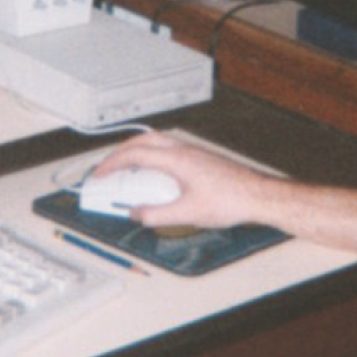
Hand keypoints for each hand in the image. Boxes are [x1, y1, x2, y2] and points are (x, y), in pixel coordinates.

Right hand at [92, 131, 282, 229]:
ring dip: (137, 151)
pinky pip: (168, 149)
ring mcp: (193, 152)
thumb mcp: (188, 214)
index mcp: (176, 159)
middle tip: (107, 167)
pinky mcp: (201, 158)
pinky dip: (153, 156)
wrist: (258, 195)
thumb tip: (137, 214)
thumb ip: (157, 215)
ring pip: (156, 141)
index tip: (99, 174)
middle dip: (120, 152)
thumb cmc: (231, 200)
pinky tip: (155, 173)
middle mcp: (183, 150)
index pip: (135, 155)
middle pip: (142, 141)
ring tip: (127, 168)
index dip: (112, 164)